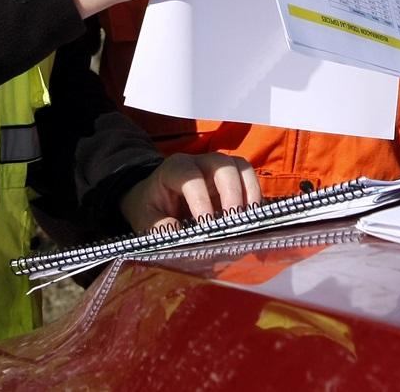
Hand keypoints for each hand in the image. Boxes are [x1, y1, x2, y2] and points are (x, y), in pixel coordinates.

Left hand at [119, 152, 263, 233]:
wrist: (156, 199)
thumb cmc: (150, 206)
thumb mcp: (144, 218)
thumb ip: (158, 228)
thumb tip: (179, 236)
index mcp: (175, 169)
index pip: (190, 177)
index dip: (200, 199)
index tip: (205, 226)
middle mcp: (200, 163)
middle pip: (223, 166)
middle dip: (232, 194)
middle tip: (232, 223)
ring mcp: (219, 170)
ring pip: (242, 169)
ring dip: (250, 194)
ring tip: (248, 222)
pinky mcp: (233, 180)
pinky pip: (250, 182)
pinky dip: (255, 201)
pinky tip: (253, 223)